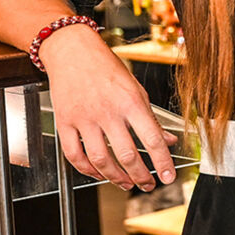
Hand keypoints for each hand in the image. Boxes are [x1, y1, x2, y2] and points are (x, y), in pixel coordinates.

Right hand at [40, 24, 178, 190]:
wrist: (72, 50)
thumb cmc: (106, 68)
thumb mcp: (136, 89)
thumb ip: (151, 117)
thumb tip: (169, 140)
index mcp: (130, 102)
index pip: (152, 138)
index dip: (163, 161)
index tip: (169, 176)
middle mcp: (107, 112)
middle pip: (126, 154)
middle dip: (140, 176)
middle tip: (148, 184)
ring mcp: (84, 118)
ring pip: (100, 159)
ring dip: (115, 178)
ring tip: (127, 184)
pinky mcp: (65, 122)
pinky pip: (74, 154)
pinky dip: (87, 170)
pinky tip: (99, 174)